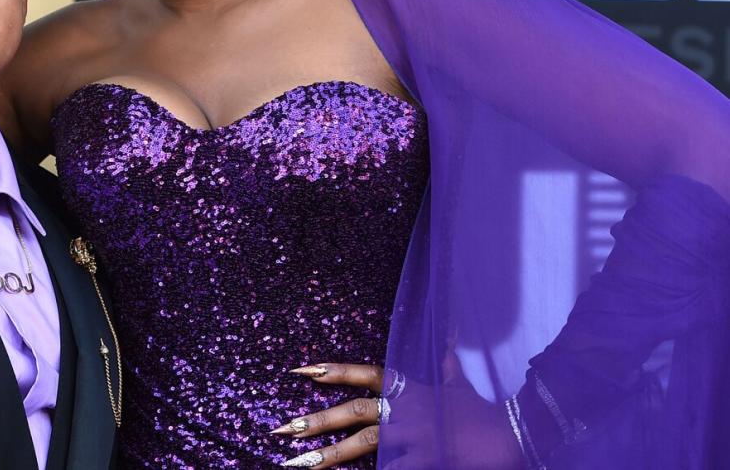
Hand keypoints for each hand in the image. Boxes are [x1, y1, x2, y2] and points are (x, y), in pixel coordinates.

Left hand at [273, 361, 525, 468]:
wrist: (514, 432)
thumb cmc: (483, 410)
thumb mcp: (459, 383)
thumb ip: (444, 364)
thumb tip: (445, 339)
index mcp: (410, 389)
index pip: (365, 374)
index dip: (334, 371)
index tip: (301, 370)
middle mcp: (405, 409)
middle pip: (352, 412)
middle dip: (316, 421)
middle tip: (282, 429)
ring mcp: (413, 435)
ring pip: (363, 445)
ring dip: (329, 457)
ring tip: (298, 466)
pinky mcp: (425, 459)